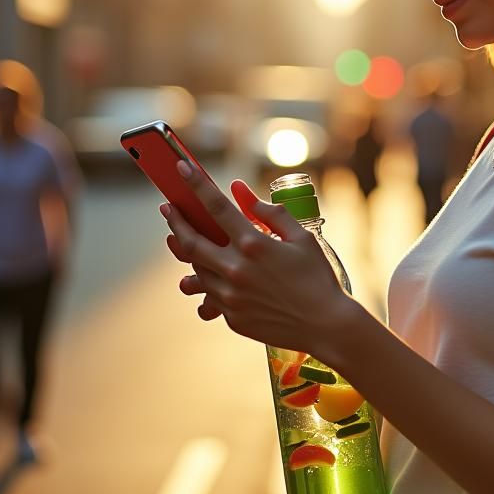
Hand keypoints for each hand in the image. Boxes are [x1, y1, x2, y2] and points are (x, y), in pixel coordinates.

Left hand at [160, 161, 351, 353]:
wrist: (325, 326)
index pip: (217, 207)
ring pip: (195, 271)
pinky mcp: (232, 317)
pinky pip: (211, 296)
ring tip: (180, 241)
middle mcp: (236, 269)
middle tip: (167, 209)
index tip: (182, 167)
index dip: (196, 184)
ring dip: (187, 253)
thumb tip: (241, 191)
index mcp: (254, 244)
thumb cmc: (317, 277)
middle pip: (191, 241)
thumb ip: (269, 213)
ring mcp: (231, 296)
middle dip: (175, 222)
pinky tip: (209, 275)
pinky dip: (208, 282)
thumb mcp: (300, 238)